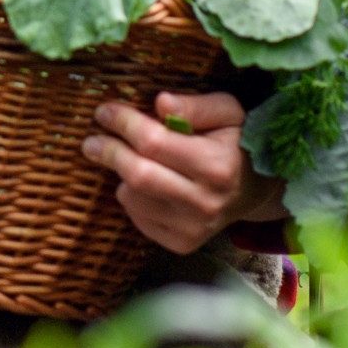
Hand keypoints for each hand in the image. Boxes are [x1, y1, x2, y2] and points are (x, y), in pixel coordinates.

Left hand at [83, 91, 282, 256]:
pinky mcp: (181, 244)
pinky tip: (146, 184)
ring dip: (122, 175)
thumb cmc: (236, 142)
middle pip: (138, 175)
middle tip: (92, 140)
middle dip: (109, 152)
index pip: (155, 143)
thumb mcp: (227, 112)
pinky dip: (132, 197)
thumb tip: (161, 103)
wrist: (254, 190)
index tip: (104, 111)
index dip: (124, 123)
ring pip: (132, 198)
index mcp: (217, 166)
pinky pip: (137, 217)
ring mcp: (193, 228)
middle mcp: (205, 203)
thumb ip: (195, 106)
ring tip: (129, 160)